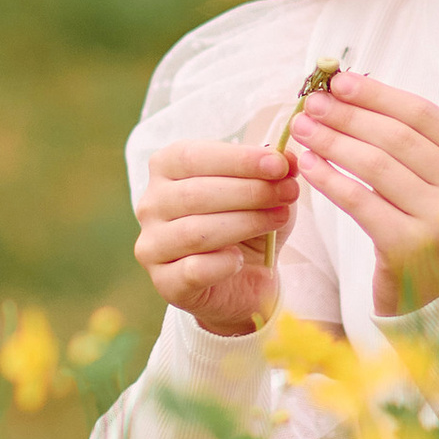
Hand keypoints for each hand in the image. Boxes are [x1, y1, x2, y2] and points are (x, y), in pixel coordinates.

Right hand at [134, 137, 297, 339]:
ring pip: (195, 232)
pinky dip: (223, 263)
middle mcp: (150, 205)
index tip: (278, 165)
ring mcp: (152, 246)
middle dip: (249, 191)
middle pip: (195, 193)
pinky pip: (193, 270)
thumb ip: (274, 170)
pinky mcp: (165, 283)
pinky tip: (241, 259)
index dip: (238, 159)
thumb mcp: (267, 190)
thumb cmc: (249, 223)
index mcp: (166, 169)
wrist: (246, 279)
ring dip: (245, 223)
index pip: (193, 157)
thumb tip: (288, 156)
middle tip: (288, 192)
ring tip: (278, 218)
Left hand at [288, 72, 438, 319]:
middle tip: (313, 104)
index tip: (339, 82)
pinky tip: (308, 165)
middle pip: (396, 137)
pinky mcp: (409, 248)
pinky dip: (328, 179)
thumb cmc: (430, 223)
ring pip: (375, 166)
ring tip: (304, 128)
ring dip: (332, 141)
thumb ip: (409, 137)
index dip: (378, 94)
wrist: (435, 295)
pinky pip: (358, 202)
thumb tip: (349, 89)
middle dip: (348, 115)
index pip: (423, 115)